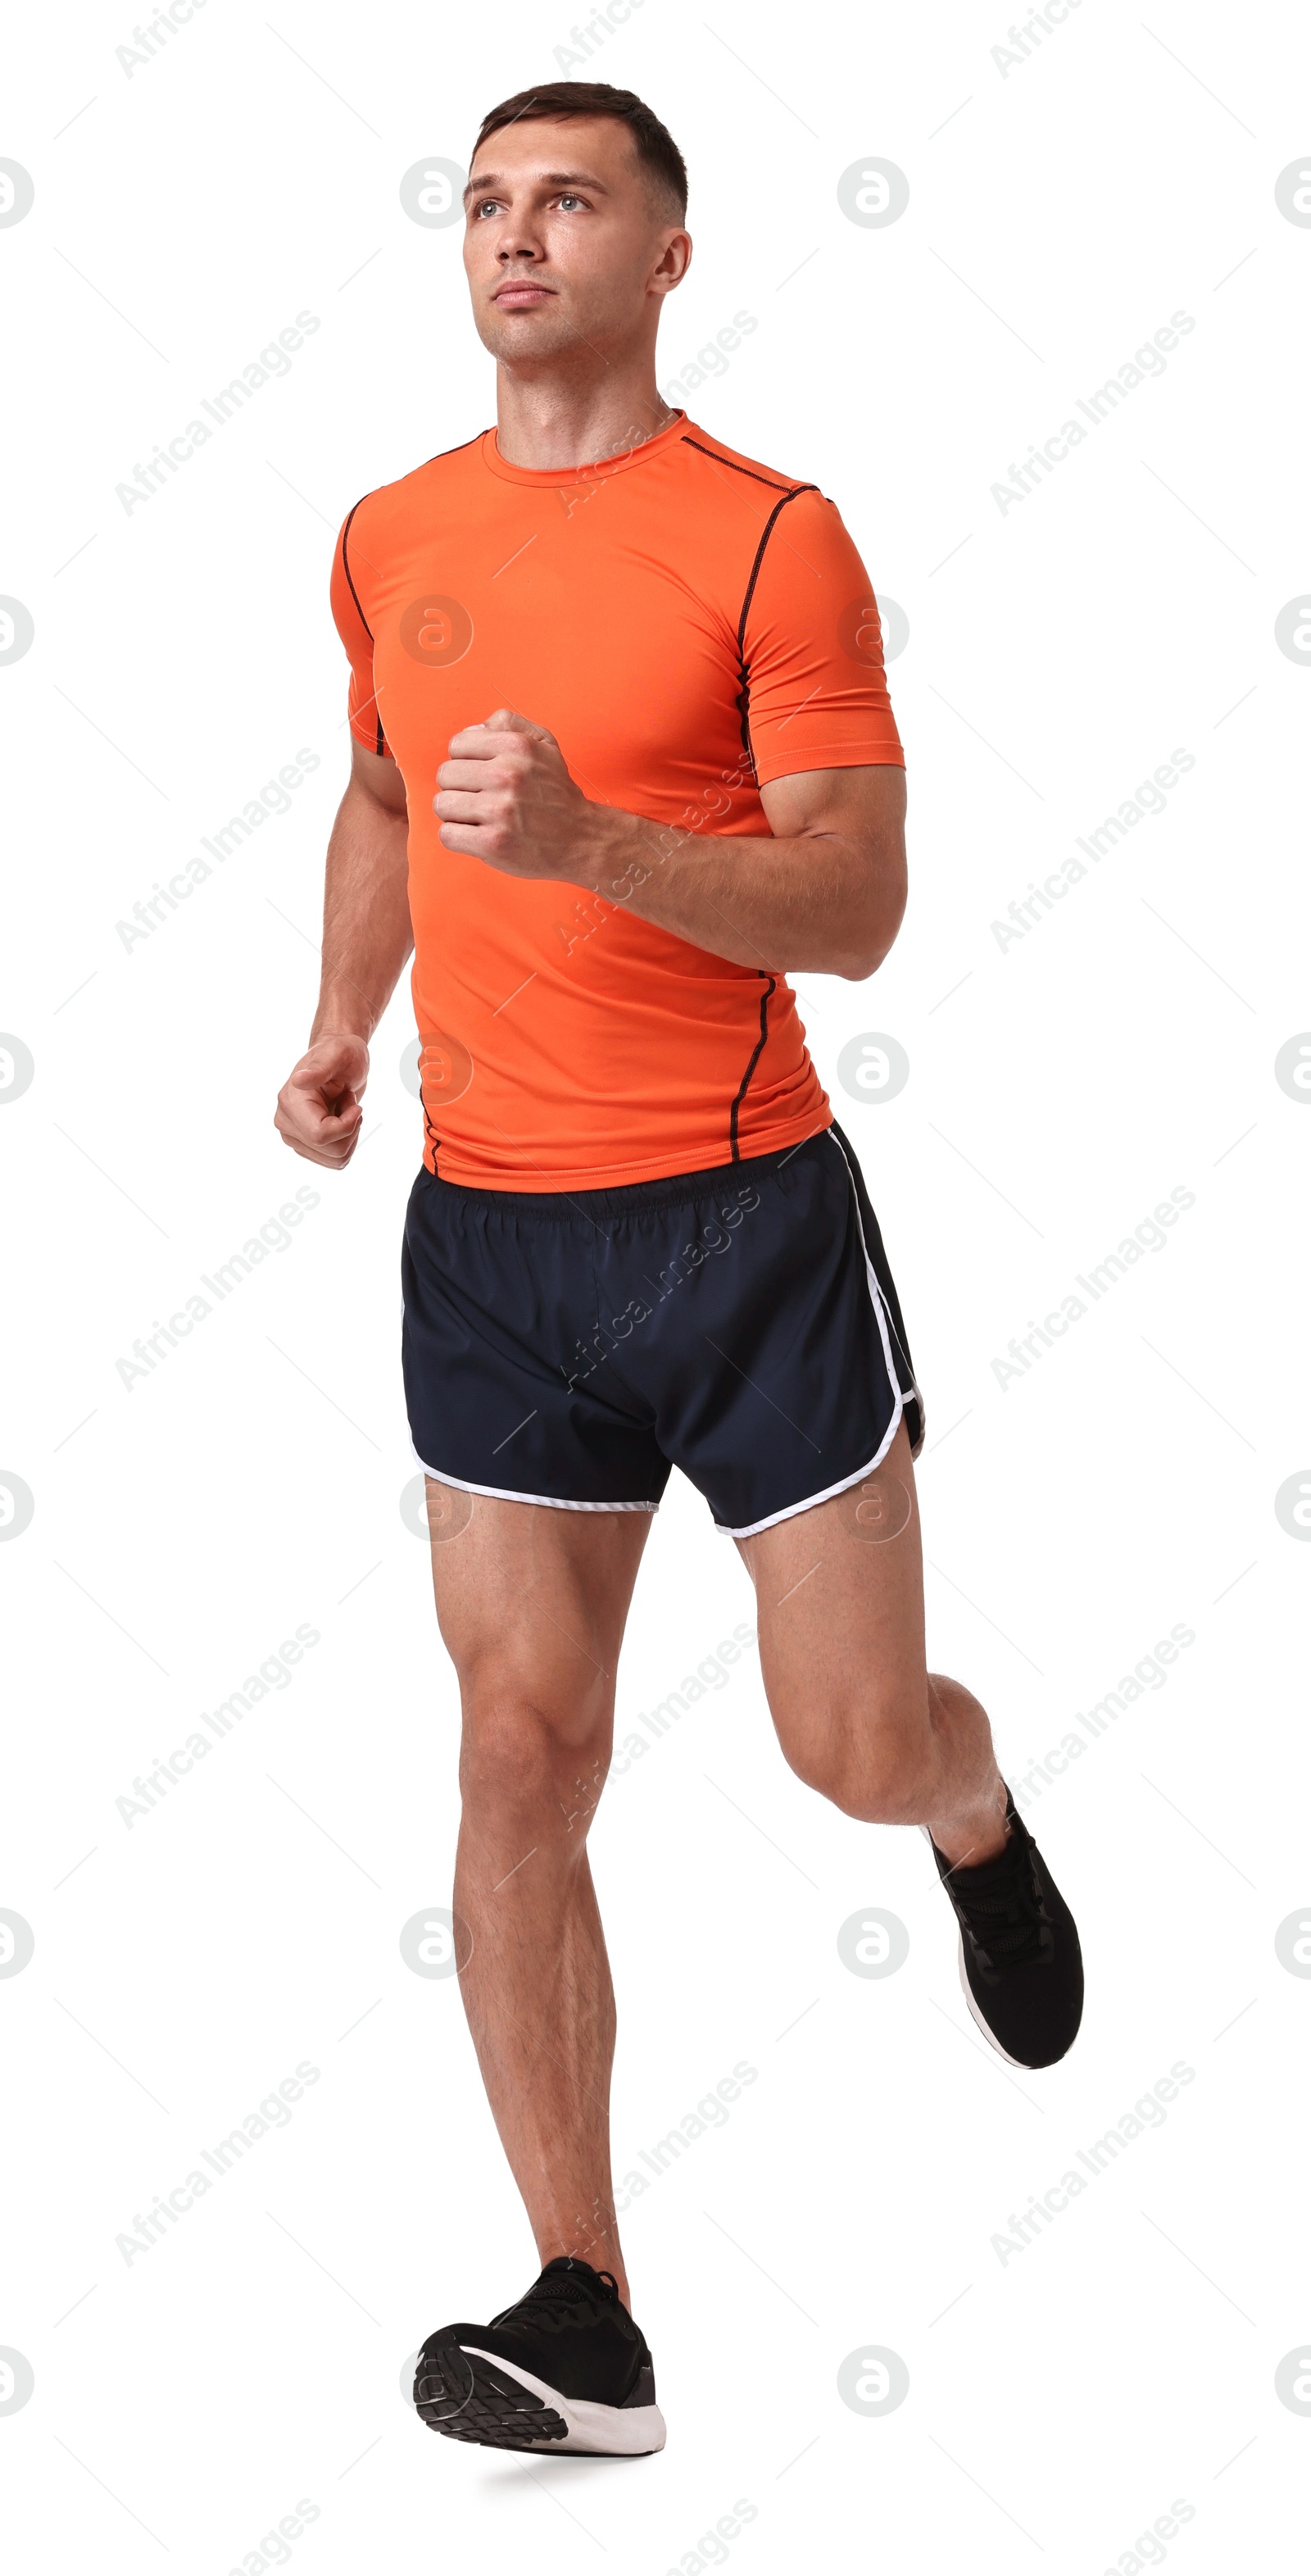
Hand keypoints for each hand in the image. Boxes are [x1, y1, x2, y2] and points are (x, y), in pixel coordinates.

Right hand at [274, 1032, 368, 1167]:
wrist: (340, 1062)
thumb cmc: (342, 1055)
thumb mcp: (338, 1055)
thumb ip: (320, 1068)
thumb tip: (299, 1081)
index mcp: (290, 1102)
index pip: (320, 1135)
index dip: (347, 1125)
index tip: (356, 1105)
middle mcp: (285, 1122)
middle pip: (331, 1150)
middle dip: (351, 1129)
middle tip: (348, 1102)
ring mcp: (293, 1136)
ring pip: (336, 1159)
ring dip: (351, 1135)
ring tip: (343, 1109)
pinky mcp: (305, 1146)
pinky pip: (336, 1160)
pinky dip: (347, 1141)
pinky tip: (341, 1119)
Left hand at [434, 707, 602, 883]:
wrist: (581, 839)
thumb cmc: (556, 792)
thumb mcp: (544, 743)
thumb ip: (508, 723)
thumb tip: (471, 731)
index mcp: (517, 746)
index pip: (457, 745)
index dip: (465, 761)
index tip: (481, 775)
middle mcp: (508, 775)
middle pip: (445, 775)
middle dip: (458, 787)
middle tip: (480, 799)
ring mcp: (500, 811)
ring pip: (442, 805)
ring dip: (456, 814)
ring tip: (479, 818)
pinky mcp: (493, 843)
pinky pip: (447, 834)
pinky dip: (458, 837)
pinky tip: (477, 835)